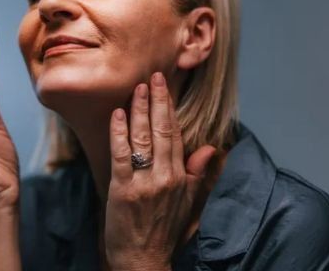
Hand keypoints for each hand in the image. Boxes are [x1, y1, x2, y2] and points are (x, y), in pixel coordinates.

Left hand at [103, 72, 216, 270]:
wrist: (143, 258)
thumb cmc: (163, 229)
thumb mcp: (187, 201)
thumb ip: (196, 173)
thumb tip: (211, 147)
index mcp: (180, 177)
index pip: (175, 134)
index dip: (169, 108)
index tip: (165, 85)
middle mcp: (165, 177)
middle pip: (161, 131)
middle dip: (157, 101)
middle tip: (153, 76)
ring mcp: (144, 183)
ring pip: (142, 139)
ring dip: (138, 111)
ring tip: (136, 88)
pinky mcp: (124, 189)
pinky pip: (121, 155)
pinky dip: (119, 133)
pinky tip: (117, 115)